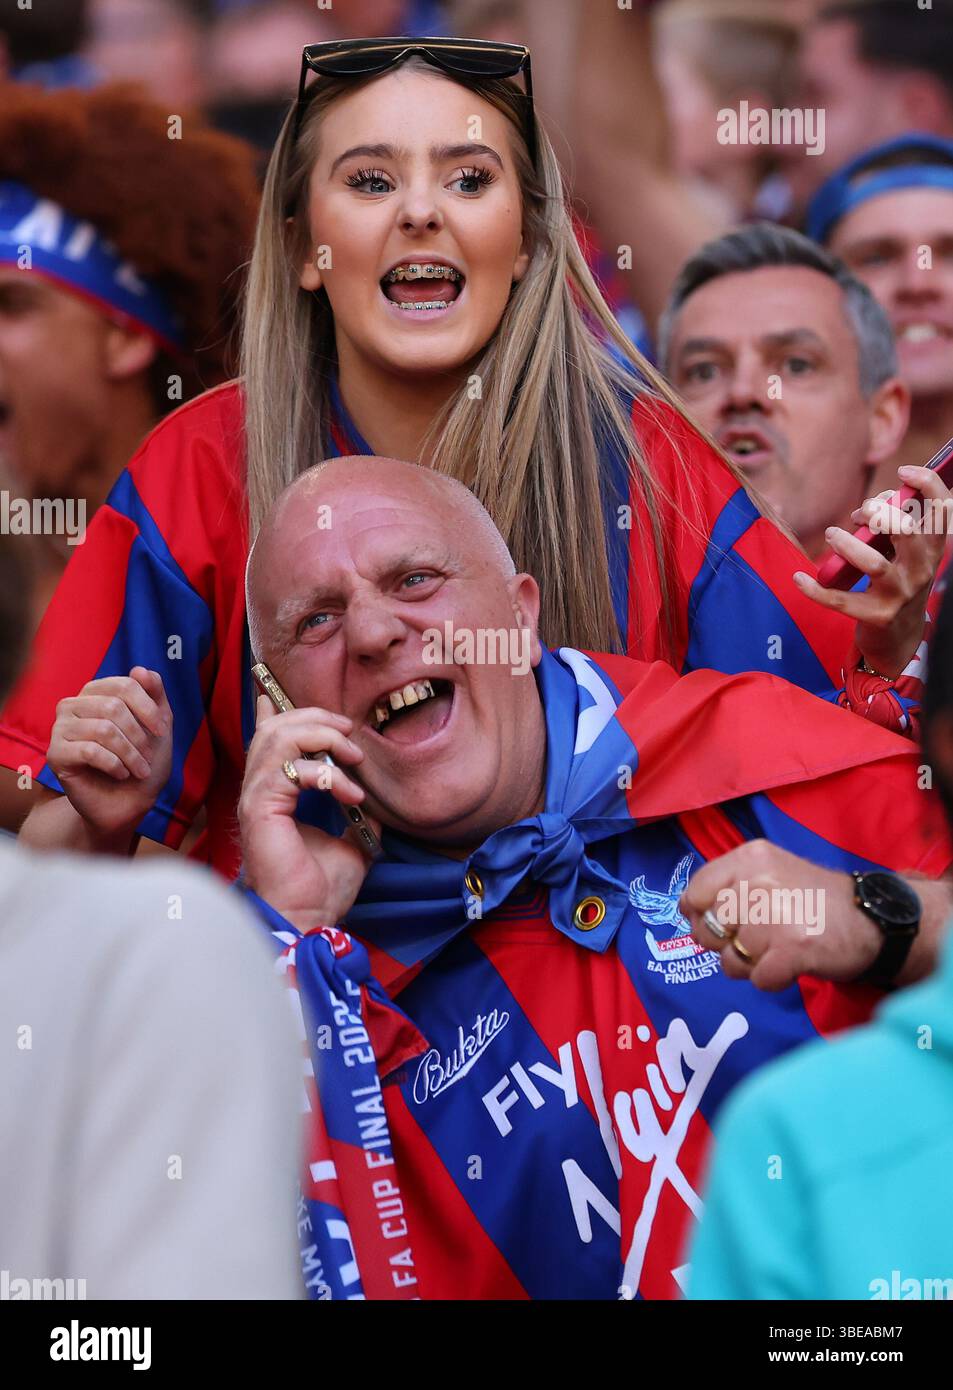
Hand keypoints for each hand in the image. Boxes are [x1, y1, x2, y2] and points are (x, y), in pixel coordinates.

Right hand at [48, 667, 172, 838]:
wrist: (126, 804)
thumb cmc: (142, 762)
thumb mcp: (158, 726)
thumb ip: (154, 694)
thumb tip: (139, 669)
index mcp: (96, 692)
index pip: (124, 685)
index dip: (148, 708)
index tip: (161, 731)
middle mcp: (73, 705)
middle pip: (113, 707)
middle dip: (138, 736)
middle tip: (148, 758)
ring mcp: (60, 728)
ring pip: (103, 729)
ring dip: (130, 754)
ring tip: (138, 770)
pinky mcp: (55, 754)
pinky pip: (90, 751)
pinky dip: (114, 764)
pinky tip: (120, 774)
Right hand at [238, 696, 379, 931]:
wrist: (308, 919)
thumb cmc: (321, 889)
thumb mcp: (352, 842)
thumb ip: (356, 815)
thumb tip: (376, 799)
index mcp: (274, 793)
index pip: (269, 736)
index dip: (283, 709)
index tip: (317, 704)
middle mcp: (259, 790)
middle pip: (275, 726)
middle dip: (316, 718)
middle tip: (350, 733)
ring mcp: (255, 798)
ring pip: (277, 737)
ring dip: (322, 737)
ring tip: (352, 757)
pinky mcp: (260, 808)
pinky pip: (287, 768)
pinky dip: (325, 773)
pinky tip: (349, 793)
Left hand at [678, 840, 880, 990]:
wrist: (873, 918)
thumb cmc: (813, 900)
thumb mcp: (770, 872)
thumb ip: (729, 886)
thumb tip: (689, 914)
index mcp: (749, 858)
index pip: (694, 893)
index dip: (700, 916)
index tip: (720, 924)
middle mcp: (758, 881)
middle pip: (709, 930)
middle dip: (726, 946)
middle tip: (756, 942)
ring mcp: (775, 915)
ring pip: (731, 960)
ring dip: (752, 965)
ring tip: (778, 950)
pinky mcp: (794, 948)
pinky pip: (759, 979)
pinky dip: (773, 980)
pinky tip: (791, 964)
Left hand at [794, 464, 950, 676]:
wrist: (899, 638)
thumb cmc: (897, 585)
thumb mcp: (906, 556)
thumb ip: (895, 530)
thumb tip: (872, 506)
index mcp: (932, 550)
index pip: (942, 511)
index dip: (928, 485)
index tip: (903, 471)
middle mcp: (921, 571)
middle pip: (907, 531)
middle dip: (879, 513)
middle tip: (860, 513)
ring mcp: (900, 595)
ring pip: (874, 564)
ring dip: (847, 544)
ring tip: (833, 534)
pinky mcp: (877, 616)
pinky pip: (841, 600)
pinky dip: (815, 588)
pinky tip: (799, 578)